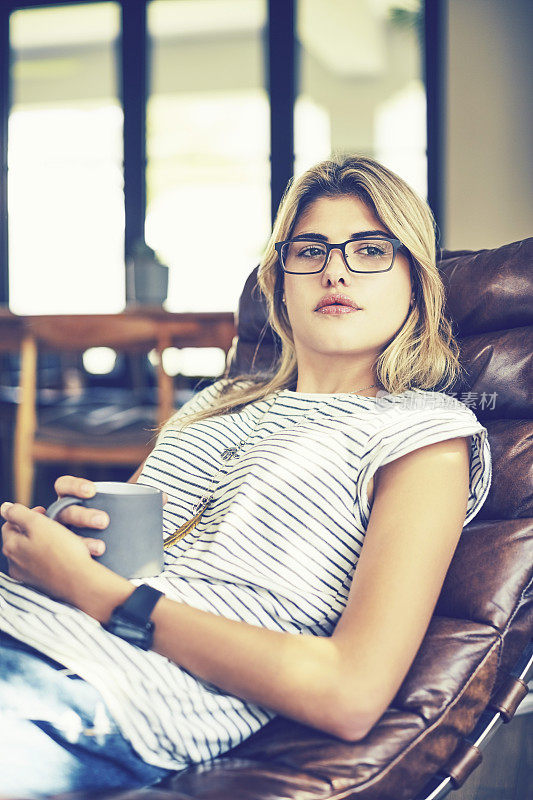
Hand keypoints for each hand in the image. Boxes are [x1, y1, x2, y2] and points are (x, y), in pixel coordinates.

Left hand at [1, 501, 97, 603]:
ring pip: (32, 551)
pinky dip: (50, 556)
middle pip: (20, 538)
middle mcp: (14, 564)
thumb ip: (18, 513)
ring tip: (62, 538)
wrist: (80, 582)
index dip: (26, 514)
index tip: (44, 512)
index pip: (9, 524)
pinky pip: (42, 564)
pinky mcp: (40, 583)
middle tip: (54, 524)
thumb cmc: (61, 551)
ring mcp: (26, 575)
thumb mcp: (38, 524)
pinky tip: (64, 554)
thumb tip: (4, 508)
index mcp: (11, 547)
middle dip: (35, 529)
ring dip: (44, 542)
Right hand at [52, 475, 167, 557]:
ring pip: (63, 537)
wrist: (108, 550)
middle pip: (65, 512)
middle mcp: (63, 517)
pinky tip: (86, 562)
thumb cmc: (111, 523)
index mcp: (72, 500)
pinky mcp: (66, 557)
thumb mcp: (120, 510)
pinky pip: (64, 559)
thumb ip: (138, 500)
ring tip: (102, 548)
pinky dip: (70, 560)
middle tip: (105, 521)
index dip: (74, 486)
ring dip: (81, 541)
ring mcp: (61, 538)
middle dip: (83, 516)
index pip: (64, 486)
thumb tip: (163, 497)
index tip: (93, 491)